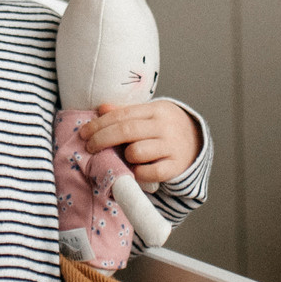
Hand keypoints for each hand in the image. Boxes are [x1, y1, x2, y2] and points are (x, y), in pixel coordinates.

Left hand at [83, 100, 201, 190]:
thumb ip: (125, 113)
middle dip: (102, 139)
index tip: (84, 132)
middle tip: (89, 146)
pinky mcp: (175, 166)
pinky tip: (136, 170)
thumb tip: (101, 109)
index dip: (99, 124)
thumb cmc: (164, 128)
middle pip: (126, 131)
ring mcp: (172, 146)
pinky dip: (138, 173)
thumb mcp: (149, 115)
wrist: (197, 143)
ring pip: (136, 152)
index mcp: (156, 110)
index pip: (122, 115)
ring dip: (125, 157)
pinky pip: (149, 173)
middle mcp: (165, 126)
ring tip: (125, 157)